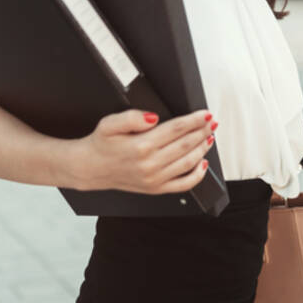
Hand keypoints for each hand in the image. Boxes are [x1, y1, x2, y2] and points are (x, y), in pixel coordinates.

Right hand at [67, 108, 216, 193]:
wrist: (90, 168)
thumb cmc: (101, 144)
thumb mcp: (109, 123)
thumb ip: (131, 117)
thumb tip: (153, 117)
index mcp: (141, 146)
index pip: (176, 129)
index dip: (194, 120)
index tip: (206, 114)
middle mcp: (150, 164)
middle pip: (185, 144)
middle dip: (202, 131)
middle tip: (212, 122)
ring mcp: (154, 179)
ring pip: (188, 162)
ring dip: (202, 148)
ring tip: (209, 137)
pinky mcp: (155, 189)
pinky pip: (183, 184)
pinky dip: (197, 174)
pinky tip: (203, 163)